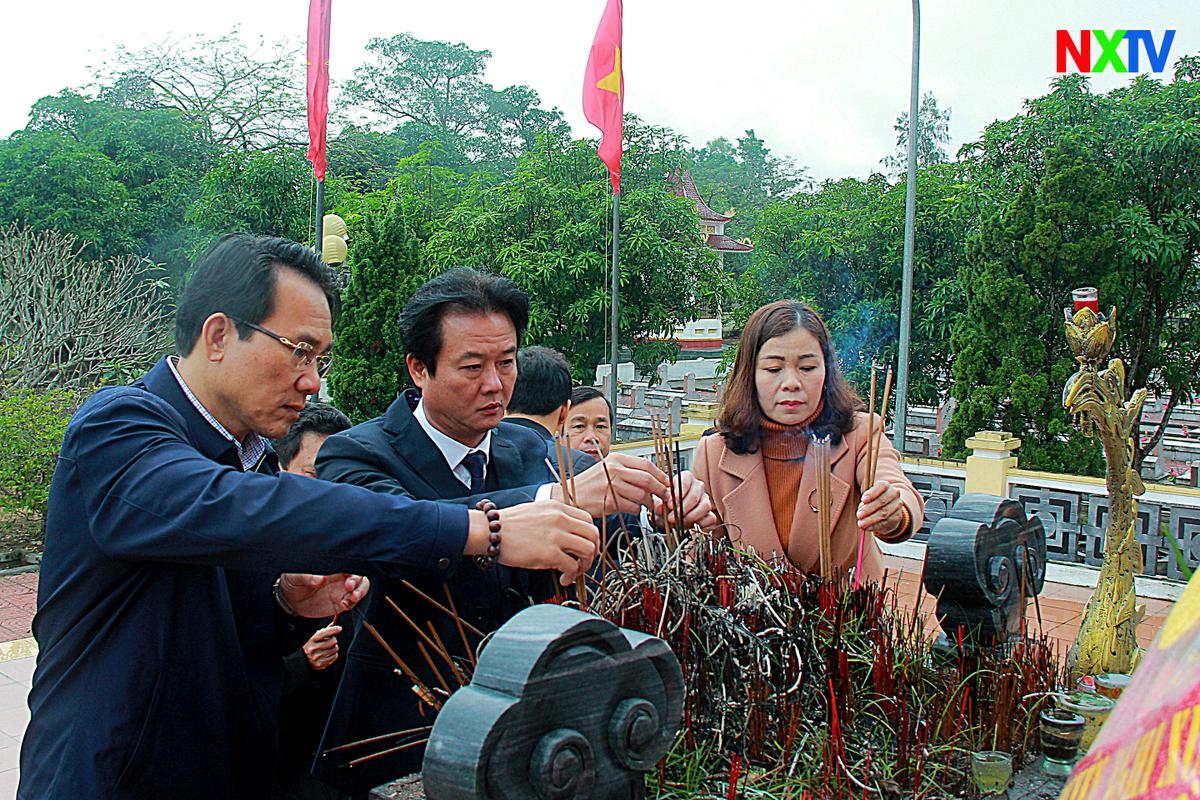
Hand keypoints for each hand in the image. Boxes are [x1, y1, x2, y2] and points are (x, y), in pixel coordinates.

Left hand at [279, 573, 370, 618]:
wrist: (289, 600)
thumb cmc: (292, 582)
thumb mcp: (295, 577)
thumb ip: (307, 576)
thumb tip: (320, 579)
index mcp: (331, 568)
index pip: (349, 566)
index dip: (353, 572)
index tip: (348, 580)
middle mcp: (339, 578)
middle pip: (359, 577)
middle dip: (359, 583)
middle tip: (350, 590)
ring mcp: (340, 591)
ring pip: (359, 589)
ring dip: (360, 593)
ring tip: (352, 599)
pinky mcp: (339, 603)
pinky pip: (351, 603)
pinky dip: (352, 604)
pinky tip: (344, 605)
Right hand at [302, 625, 341, 670]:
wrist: (302, 659)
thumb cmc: (311, 645)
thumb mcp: (315, 636)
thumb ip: (325, 630)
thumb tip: (334, 623)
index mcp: (310, 640)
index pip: (325, 633)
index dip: (334, 629)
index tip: (339, 628)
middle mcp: (312, 649)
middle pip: (333, 641)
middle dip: (333, 640)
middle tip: (330, 640)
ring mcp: (316, 658)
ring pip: (335, 649)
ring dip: (334, 647)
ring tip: (328, 647)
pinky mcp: (320, 664)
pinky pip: (334, 657)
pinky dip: (334, 654)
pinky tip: (328, 654)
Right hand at [469, 501, 598, 585]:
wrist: (491, 531)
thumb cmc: (508, 524)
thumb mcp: (536, 511)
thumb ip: (555, 518)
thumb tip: (567, 534)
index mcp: (558, 507)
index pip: (587, 519)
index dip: (590, 535)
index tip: (586, 544)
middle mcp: (560, 519)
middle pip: (593, 534)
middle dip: (593, 550)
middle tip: (585, 560)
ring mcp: (556, 536)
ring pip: (588, 550)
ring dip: (585, 564)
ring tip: (575, 571)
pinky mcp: (550, 554)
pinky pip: (573, 566)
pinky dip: (572, 575)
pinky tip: (564, 578)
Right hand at [556, 453, 668, 517]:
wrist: (569, 494)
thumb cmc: (590, 484)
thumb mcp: (608, 469)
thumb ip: (628, 471)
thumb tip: (653, 478)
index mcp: (616, 459)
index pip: (646, 464)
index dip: (661, 475)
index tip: (667, 483)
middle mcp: (614, 469)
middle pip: (647, 479)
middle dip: (661, 490)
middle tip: (665, 497)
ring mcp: (611, 485)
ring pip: (642, 494)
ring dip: (649, 502)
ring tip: (649, 505)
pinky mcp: (609, 501)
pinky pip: (632, 507)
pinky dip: (637, 510)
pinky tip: (633, 509)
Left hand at [651, 471, 716, 529]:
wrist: (671, 519)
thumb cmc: (666, 508)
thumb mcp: (660, 505)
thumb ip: (659, 505)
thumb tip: (659, 507)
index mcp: (685, 479)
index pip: (685, 480)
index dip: (678, 492)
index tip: (671, 502)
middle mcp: (698, 487)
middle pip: (695, 495)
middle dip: (683, 507)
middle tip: (672, 516)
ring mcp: (706, 500)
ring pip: (705, 506)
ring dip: (691, 516)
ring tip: (680, 522)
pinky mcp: (710, 514)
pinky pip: (711, 518)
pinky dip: (701, 524)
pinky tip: (691, 527)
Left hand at [856, 480, 904, 534]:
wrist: (889, 506)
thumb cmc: (874, 499)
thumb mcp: (869, 496)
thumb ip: (865, 502)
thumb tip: (861, 510)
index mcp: (886, 485)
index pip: (881, 487)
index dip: (872, 493)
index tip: (863, 500)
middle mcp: (894, 494)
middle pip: (882, 501)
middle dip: (869, 509)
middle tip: (859, 515)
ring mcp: (897, 505)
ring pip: (884, 513)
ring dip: (871, 519)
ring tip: (861, 524)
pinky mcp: (897, 516)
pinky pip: (887, 522)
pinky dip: (876, 526)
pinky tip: (868, 527)